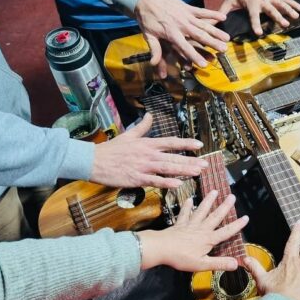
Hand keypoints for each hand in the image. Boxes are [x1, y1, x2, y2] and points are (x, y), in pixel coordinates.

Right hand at [91, 113, 207, 188]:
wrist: (93, 161)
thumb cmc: (110, 149)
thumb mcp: (128, 134)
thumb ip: (142, 126)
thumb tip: (149, 115)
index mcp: (147, 143)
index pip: (170, 142)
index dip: (186, 143)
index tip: (199, 145)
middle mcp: (148, 154)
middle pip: (173, 157)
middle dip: (190, 161)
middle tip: (205, 164)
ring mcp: (143, 167)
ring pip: (167, 168)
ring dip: (183, 170)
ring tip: (197, 172)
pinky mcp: (136, 179)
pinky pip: (155, 181)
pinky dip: (167, 182)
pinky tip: (178, 184)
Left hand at [134, 0, 228, 72]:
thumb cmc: (146, 18)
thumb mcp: (148, 35)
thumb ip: (155, 50)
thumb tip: (154, 65)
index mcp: (171, 33)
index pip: (185, 47)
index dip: (194, 56)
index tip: (204, 64)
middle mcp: (181, 25)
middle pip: (200, 36)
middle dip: (213, 43)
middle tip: (224, 50)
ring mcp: (186, 15)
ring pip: (204, 25)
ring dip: (216, 31)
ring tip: (227, 38)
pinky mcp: (187, 7)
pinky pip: (202, 11)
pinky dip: (213, 13)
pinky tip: (224, 17)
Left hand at [137, 191, 247, 271]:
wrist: (161, 248)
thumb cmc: (181, 258)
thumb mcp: (202, 264)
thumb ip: (219, 263)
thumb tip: (237, 263)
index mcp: (208, 239)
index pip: (226, 232)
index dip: (237, 225)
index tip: (246, 217)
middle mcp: (201, 229)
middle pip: (215, 216)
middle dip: (225, 206)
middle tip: (232, 196)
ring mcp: (190, 225)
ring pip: (201, 211)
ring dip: (208, 201)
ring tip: (214, 191)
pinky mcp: (179, 224)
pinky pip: (184, 214)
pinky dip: (187, 207)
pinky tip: (190, 199)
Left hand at [220, 0, 299, 35]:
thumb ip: (221, 12)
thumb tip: (211, 23)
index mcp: (251, 2)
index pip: (253, 15)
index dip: (256, 24)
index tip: (259, 33)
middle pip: (270, 9)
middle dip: (277, 17)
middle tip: (284, 25)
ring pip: (280, 4)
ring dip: (288, 10)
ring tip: (295, 17)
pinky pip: (285, 0)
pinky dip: (293, 4)